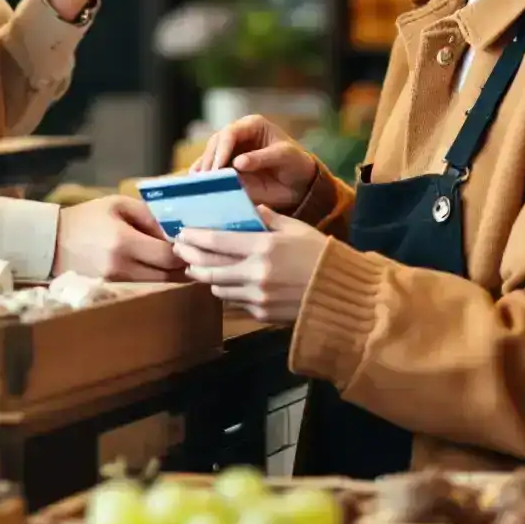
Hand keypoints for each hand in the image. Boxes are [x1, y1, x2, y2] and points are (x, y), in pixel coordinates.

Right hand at [54, 193, 183, 281]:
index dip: (182, 251)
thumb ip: (149, 216)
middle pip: (165, 275)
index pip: (167, 256)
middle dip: (178, 265)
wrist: (51, 241)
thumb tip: (174, 232)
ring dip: (166, 275)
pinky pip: (140, 289)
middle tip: (183, 253)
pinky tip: (150, 269)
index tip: (186, 242)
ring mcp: (114, 283)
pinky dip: (150, 280)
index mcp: (123, 242)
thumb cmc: (87, 218)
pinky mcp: (109, 291)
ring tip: (167, 260)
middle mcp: (120, 267)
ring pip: (155, 285)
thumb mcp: (118, 205)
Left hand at [174, 208, 328, 323]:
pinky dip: (229, 292)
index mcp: (264, 247)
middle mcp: (256, 273)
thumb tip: (251, 209)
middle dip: (191, 258)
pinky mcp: (262, 314)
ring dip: (207, 276)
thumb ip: (270, 219)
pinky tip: (227, 283)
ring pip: (218, 287)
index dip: (195, 237)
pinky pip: (236, 302)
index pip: (217, 241)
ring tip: (199, 267)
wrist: (344, 295)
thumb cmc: (322, 256)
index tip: (182, 233)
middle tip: (180, 250)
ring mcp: (258, 297)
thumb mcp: (297, 229)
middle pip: (209, 267)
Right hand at [191, 114, 319, 212]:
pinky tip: (196, 184)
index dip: (222, 148)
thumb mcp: (283, 157)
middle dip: (210, 161)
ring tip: (199, 184)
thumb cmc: (295, 163)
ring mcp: (230, 152)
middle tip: (208, 179)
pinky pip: (211, 170)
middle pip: (216, 144)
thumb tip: (237, 163)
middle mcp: (237, 136)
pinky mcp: (226, 168)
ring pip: (209, 156)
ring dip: (204, 169)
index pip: (231, 132)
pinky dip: (203, 177)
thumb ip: (261, 158)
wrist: (300, 183)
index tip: (218, 167)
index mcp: (252, 125)